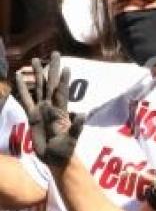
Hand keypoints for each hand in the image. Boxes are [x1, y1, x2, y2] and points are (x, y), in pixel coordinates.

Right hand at [15, 52, 84, 166]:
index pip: (63, 92)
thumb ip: (76, 127)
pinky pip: (25, 98)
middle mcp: (52, 106)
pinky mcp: (32, 114)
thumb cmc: (66, 149)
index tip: (67, 67)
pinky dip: (22, 88)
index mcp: (62, 111)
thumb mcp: (73, 139)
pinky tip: (18, 77)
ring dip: (37, 74)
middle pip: (52, 84)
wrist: (54, 157)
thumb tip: (81, 113)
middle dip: (52, 69)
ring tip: (34, 60)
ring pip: (38, 87)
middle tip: (55, 53)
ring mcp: (41, 109)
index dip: (65, 80)